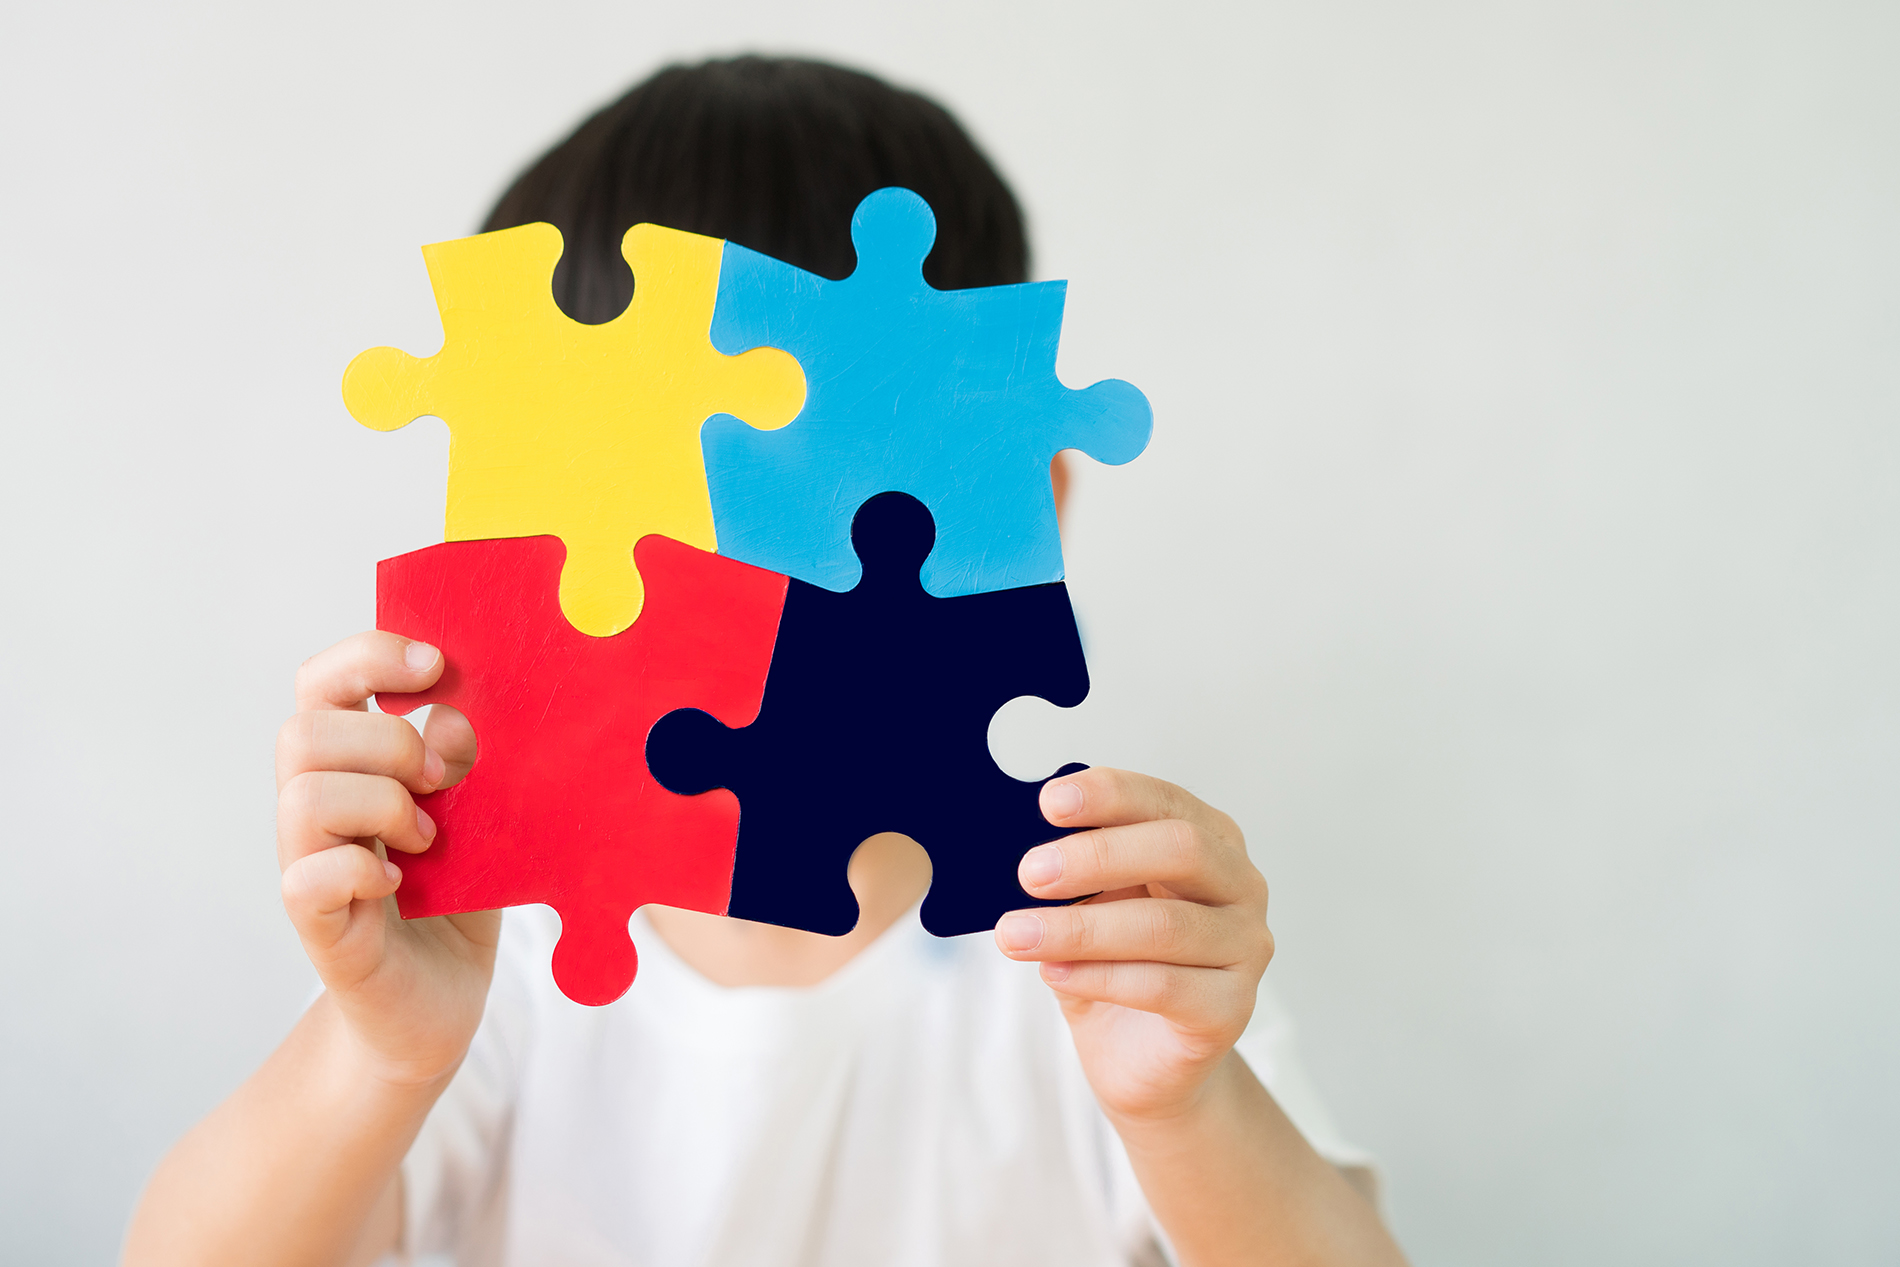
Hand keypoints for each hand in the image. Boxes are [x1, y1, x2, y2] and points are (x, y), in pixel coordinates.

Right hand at [275, 631, 498, 1086]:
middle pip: (304, 731)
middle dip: (386, 743)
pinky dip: (363, 868)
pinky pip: (308, 876)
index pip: (323, 684)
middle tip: (440, 781)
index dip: (368, 657)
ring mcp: (309, 865)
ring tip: (427, 837)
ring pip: (302, 795)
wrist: (439, 1006)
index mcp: (351, 767)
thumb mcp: (480, 818)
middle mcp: (316, 809)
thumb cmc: (455, 901)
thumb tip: (457, 713)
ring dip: (381, 805)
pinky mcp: (318, 926)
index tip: (435, 665)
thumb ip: (470, 764)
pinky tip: (400, 881)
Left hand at [993, 768, 1271, 1123]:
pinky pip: (1163, 986)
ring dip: (1081, 928)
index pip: (1165, 801)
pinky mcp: (1231, 1010)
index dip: (1110, 794)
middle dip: (1097, 856)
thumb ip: (1074, 871)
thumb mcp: (1090, 903)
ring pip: (1165, 926)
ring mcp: (1245, 949)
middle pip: (1182, 850)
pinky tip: (1054, 973)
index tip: (1050, 802)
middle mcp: (1240, 887)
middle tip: (1030, 873)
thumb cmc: (1116, 964)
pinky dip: (1099, 976)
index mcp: (1210, 840)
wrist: (1141, 1059)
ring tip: (1017, 934)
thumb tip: (1022, 841)